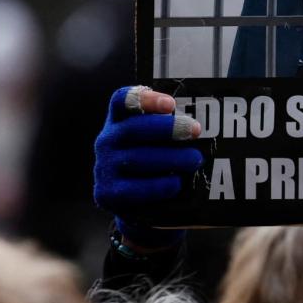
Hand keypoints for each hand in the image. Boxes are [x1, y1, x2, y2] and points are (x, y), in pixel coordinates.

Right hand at [93, 86, 202, 247]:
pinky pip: (134, 189)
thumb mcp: (158, 142)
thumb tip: (198, 126)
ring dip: (170, 158)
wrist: (137, 204)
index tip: (170, 104)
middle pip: (132, 129)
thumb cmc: (153, 163)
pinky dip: (159, 185)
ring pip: (135, 159)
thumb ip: (170, 129)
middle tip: (195, 130)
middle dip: (167, 128)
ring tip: (195, 159)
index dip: (145, 99)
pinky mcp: (107, 194)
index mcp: (118, 121)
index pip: (122, 100)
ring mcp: (104, 167)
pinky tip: (177, 183)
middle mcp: (107, 141)